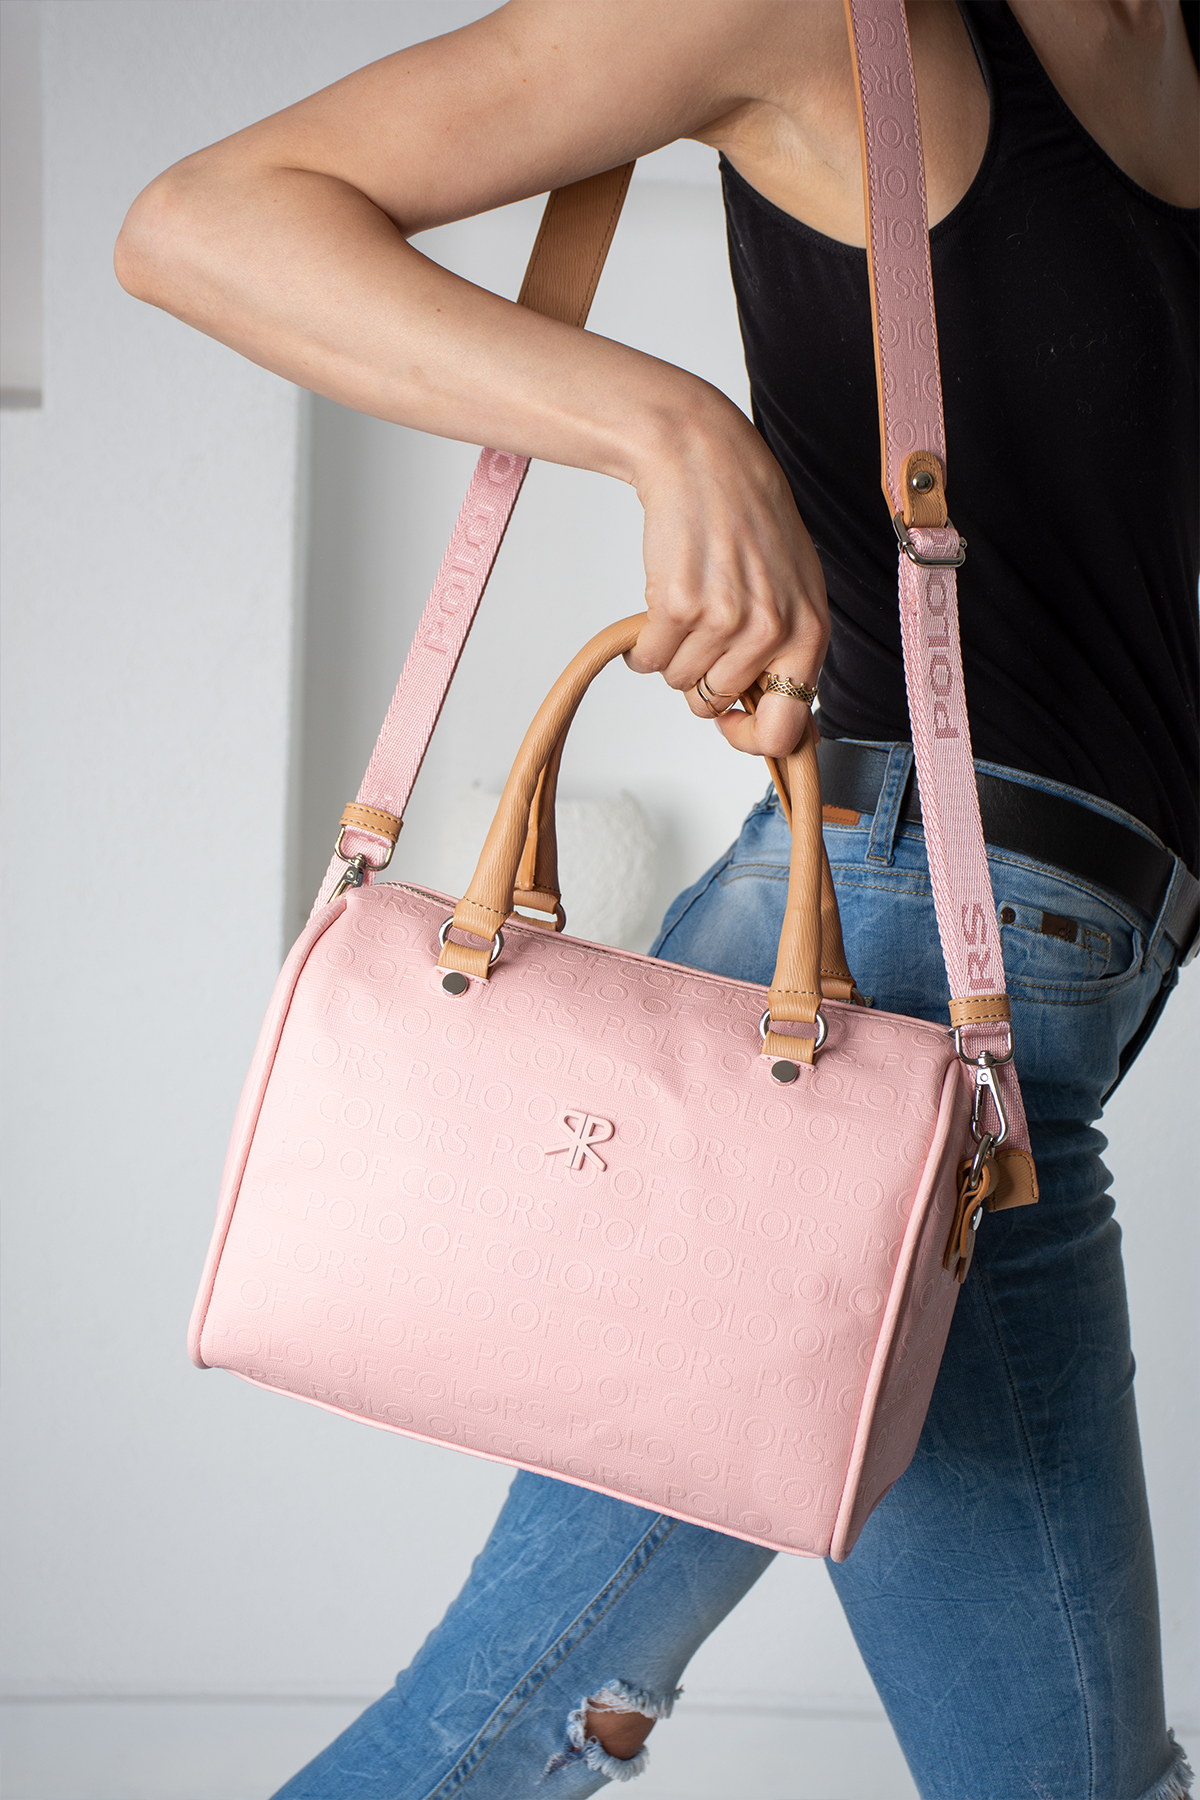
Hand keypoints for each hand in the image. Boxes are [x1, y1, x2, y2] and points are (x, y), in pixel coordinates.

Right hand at [624, 397, 828, 759]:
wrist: (706, 461)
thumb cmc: (751, 523)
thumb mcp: (795, 589)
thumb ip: (790, 655)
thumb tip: (783, 731)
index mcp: (808, 633)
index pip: (783, 731)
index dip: (747, 737)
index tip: (729, 721)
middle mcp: (770, 631)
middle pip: (712, 705)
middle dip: (699, 677)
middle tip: (704, 627)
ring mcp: (723, 619)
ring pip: (679, 682)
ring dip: (672, 653)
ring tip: (688, 605)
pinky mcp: (677, 605)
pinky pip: (647, 660)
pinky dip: (643, 643)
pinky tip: (660, 606)